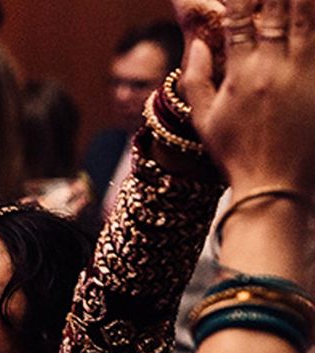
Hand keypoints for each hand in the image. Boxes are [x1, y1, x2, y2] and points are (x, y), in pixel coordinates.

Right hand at [182, 0, 314, 195]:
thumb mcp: (204, 121)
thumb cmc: (236, 154)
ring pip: (306, 17)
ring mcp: (302, 73)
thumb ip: (196, 79)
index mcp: (239, 74)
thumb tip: (198, 43)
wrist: (273, 185)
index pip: (238, 19)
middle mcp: (271, 67)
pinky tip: (311, 15)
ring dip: (299, 2)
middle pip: (276, 8)